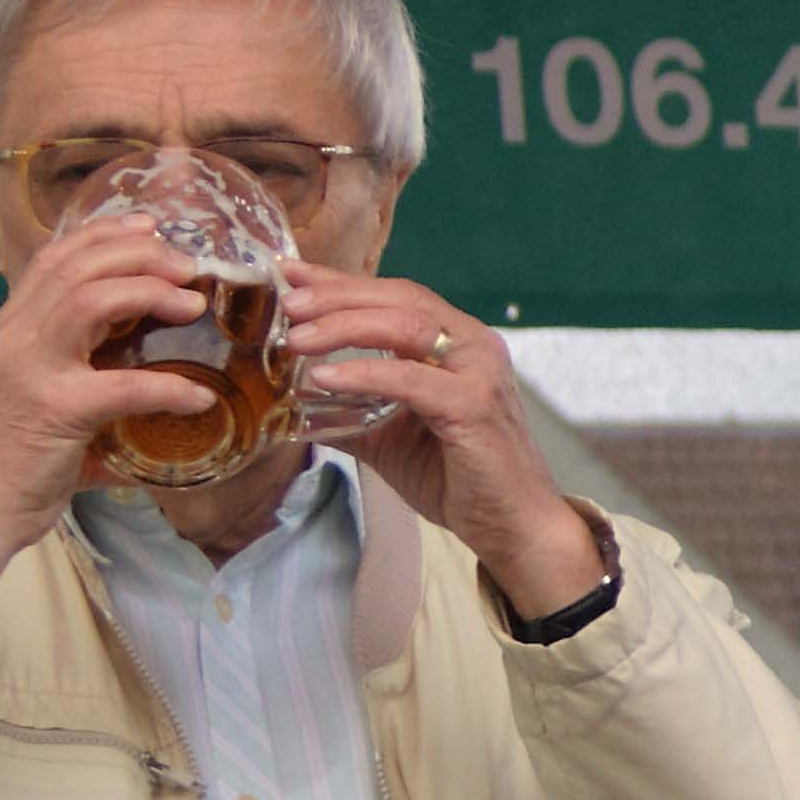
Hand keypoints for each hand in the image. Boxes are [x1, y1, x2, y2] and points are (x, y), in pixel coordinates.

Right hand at [0, 215, 222, 648]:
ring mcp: (31, 371)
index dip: (103, 235)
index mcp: (11, 329)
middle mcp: (15, 338)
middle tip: (186, 265)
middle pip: (77, 267)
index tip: (149, 228)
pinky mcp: (54, 411)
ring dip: (150, 293)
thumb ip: (77, 370)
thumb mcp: (36, 395)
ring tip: (193, 303)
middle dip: (138, 255)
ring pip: (91, 301)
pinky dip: (170, 387)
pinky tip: (200, 397)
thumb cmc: (10, 459)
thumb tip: (144, 371)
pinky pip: (123, 386)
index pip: (53, 259)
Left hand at [275, 261, 605, 618]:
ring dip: (344, 326)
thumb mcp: (389, 437)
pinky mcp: (473, 405)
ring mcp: (478, 372)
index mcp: (457, 344)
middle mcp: (473, 345)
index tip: (292, 273)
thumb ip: (351, 412)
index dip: (341, 282)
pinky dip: (365, 374)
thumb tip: (294, 401)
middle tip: (287, 302)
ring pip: (406, 326)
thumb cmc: (458, 479)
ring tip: (296, 338)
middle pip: (399, 299)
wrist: (511, 526)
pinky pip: (410, 378)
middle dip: (337, 295)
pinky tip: (325, 377)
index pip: (395, 298)